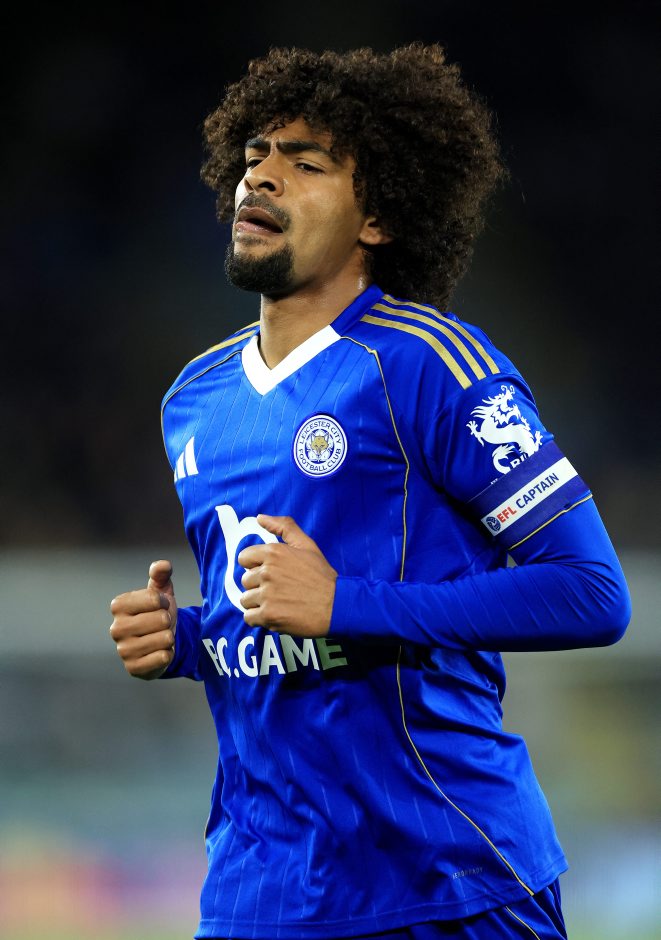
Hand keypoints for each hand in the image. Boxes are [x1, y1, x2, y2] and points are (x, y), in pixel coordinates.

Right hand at [109, 560, 177, 678]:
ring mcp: (123, 650)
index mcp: (118, 605)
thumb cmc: (158, 612)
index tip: (159, 606)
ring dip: (169, 638)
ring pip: (164, 638)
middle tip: (161, 625)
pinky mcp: (133, 668)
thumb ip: (161, 574)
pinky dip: (168, 654)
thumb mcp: (161, 591)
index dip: (164, 602)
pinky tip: (160, 652)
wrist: (160, 643)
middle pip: (161, 619)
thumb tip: (163, 565)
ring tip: (160, 637)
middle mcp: (116, 628)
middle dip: (168, 621)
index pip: (153, 598)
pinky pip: (163, 657)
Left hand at [238, 515, 336, 636]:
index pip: (244, 558)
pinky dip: (259, 619)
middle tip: (279, 590)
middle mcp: (267, 572)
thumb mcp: (307, 545)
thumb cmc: (322, 575)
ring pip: (245, 599)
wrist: (337, 605)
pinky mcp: (268, 616)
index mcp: (274, 553)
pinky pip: (249, 617)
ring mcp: (267, 595)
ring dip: (258, 603)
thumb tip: (260, 517)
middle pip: (245, 580)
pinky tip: (275, 614)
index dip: (255, 565)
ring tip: (278, 603)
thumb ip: (284, 527)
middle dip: (258, 586)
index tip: (269, 573)